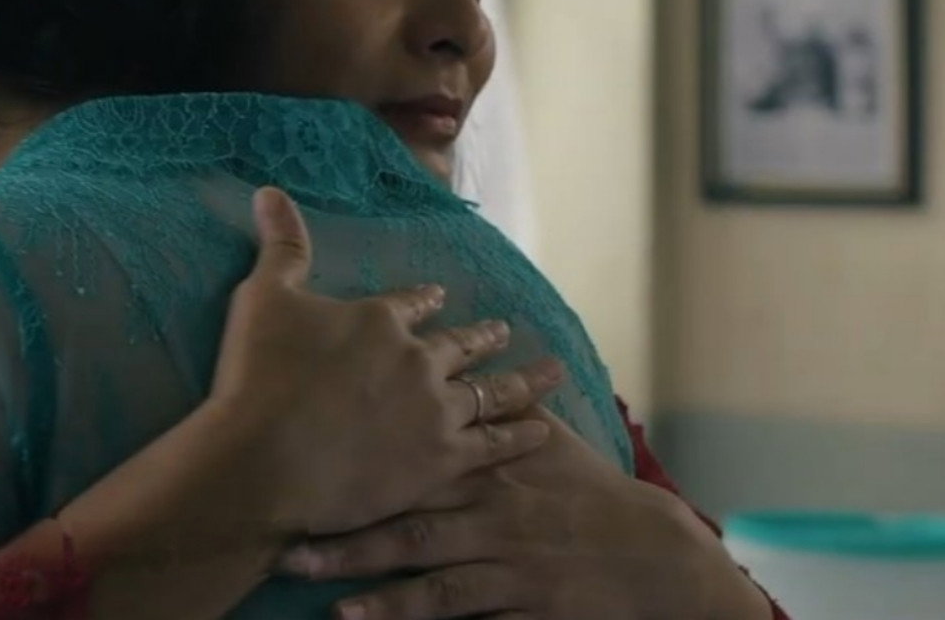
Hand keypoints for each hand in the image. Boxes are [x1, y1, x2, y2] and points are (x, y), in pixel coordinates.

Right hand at [208, 188, 566, 538]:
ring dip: (521, 381)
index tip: (440, 296)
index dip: (426, 299)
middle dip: (484, 335)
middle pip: (461, 344)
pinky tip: (542, 429)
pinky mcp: (442, 461)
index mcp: (379, 320)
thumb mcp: (262, 297)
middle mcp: (418, 360)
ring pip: (490, 392)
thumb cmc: (258, 376)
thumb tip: (270, 191)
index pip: (411, 302)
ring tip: (549, 372)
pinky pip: (494, 444)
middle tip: (505, 329)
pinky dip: (520, 435)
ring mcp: (436, 412)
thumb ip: (280, 246)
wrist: (265, 461)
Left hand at [283, 411, 776, 619]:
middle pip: (412, 531)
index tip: (297, 472)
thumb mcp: (545, 440)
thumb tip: (449, 351)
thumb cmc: (587, 492)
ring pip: (441, 589)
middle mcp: (496, 520)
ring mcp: (512, 573)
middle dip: (348, 542)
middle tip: (287, 549)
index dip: (355, 469)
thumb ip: (491, 403)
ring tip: (334, 610)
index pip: (411, 467)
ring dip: (385, 601)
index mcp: (489, 472)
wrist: (657, 556)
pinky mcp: (530, 616)